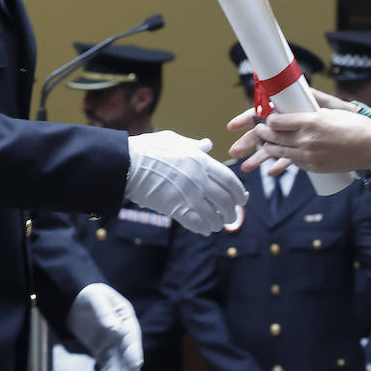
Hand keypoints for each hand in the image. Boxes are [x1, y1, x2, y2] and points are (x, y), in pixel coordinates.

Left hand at [67, 283, 141, 370]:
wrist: (74, 299)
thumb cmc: (89, 294)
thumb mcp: (96, 298)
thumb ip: (105, 312)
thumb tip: (116, 329)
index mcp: (125, 317)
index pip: (131, 336)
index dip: (134, 350)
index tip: (135, 364)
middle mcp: (122, 333)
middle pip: (128, 353)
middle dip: (130, 370)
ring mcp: (112, 343)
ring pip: (118, 362)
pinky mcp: (102, 350)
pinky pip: (106, 364)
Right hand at [126, 130, 248, 234]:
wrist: (127, 163)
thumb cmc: (149, 148)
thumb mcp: (175, 140)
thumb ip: (194, 145)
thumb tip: (207, 144)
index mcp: (201, 161)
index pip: (229, 179)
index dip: (239, 191)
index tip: (243, 199)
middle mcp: (199, 179)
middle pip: (225, 200)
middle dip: (231, 210)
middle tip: (232, 216)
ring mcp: (188, 195)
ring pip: (213, 214)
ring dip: (218, 222)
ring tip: (218, 225)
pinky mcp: (175, 209)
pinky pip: (196, 223)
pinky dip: (203, 228)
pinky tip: (205, 230)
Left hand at [229, 107, 370, 174]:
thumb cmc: (355, 125)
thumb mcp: (331, 109)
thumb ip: (311, 105)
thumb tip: (296, 99)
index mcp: (310, 121)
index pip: (277, 121)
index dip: (267, 120)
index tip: (264, 118)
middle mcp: (307, 139)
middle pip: (274, 137)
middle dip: (262, 134)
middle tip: (258, 130)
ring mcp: (309, 155)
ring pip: (279, 152)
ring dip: (267, 148)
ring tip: (264, 145)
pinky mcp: (314, 166)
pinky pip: (293, 162)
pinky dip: (285, 159)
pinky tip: (281, 157)